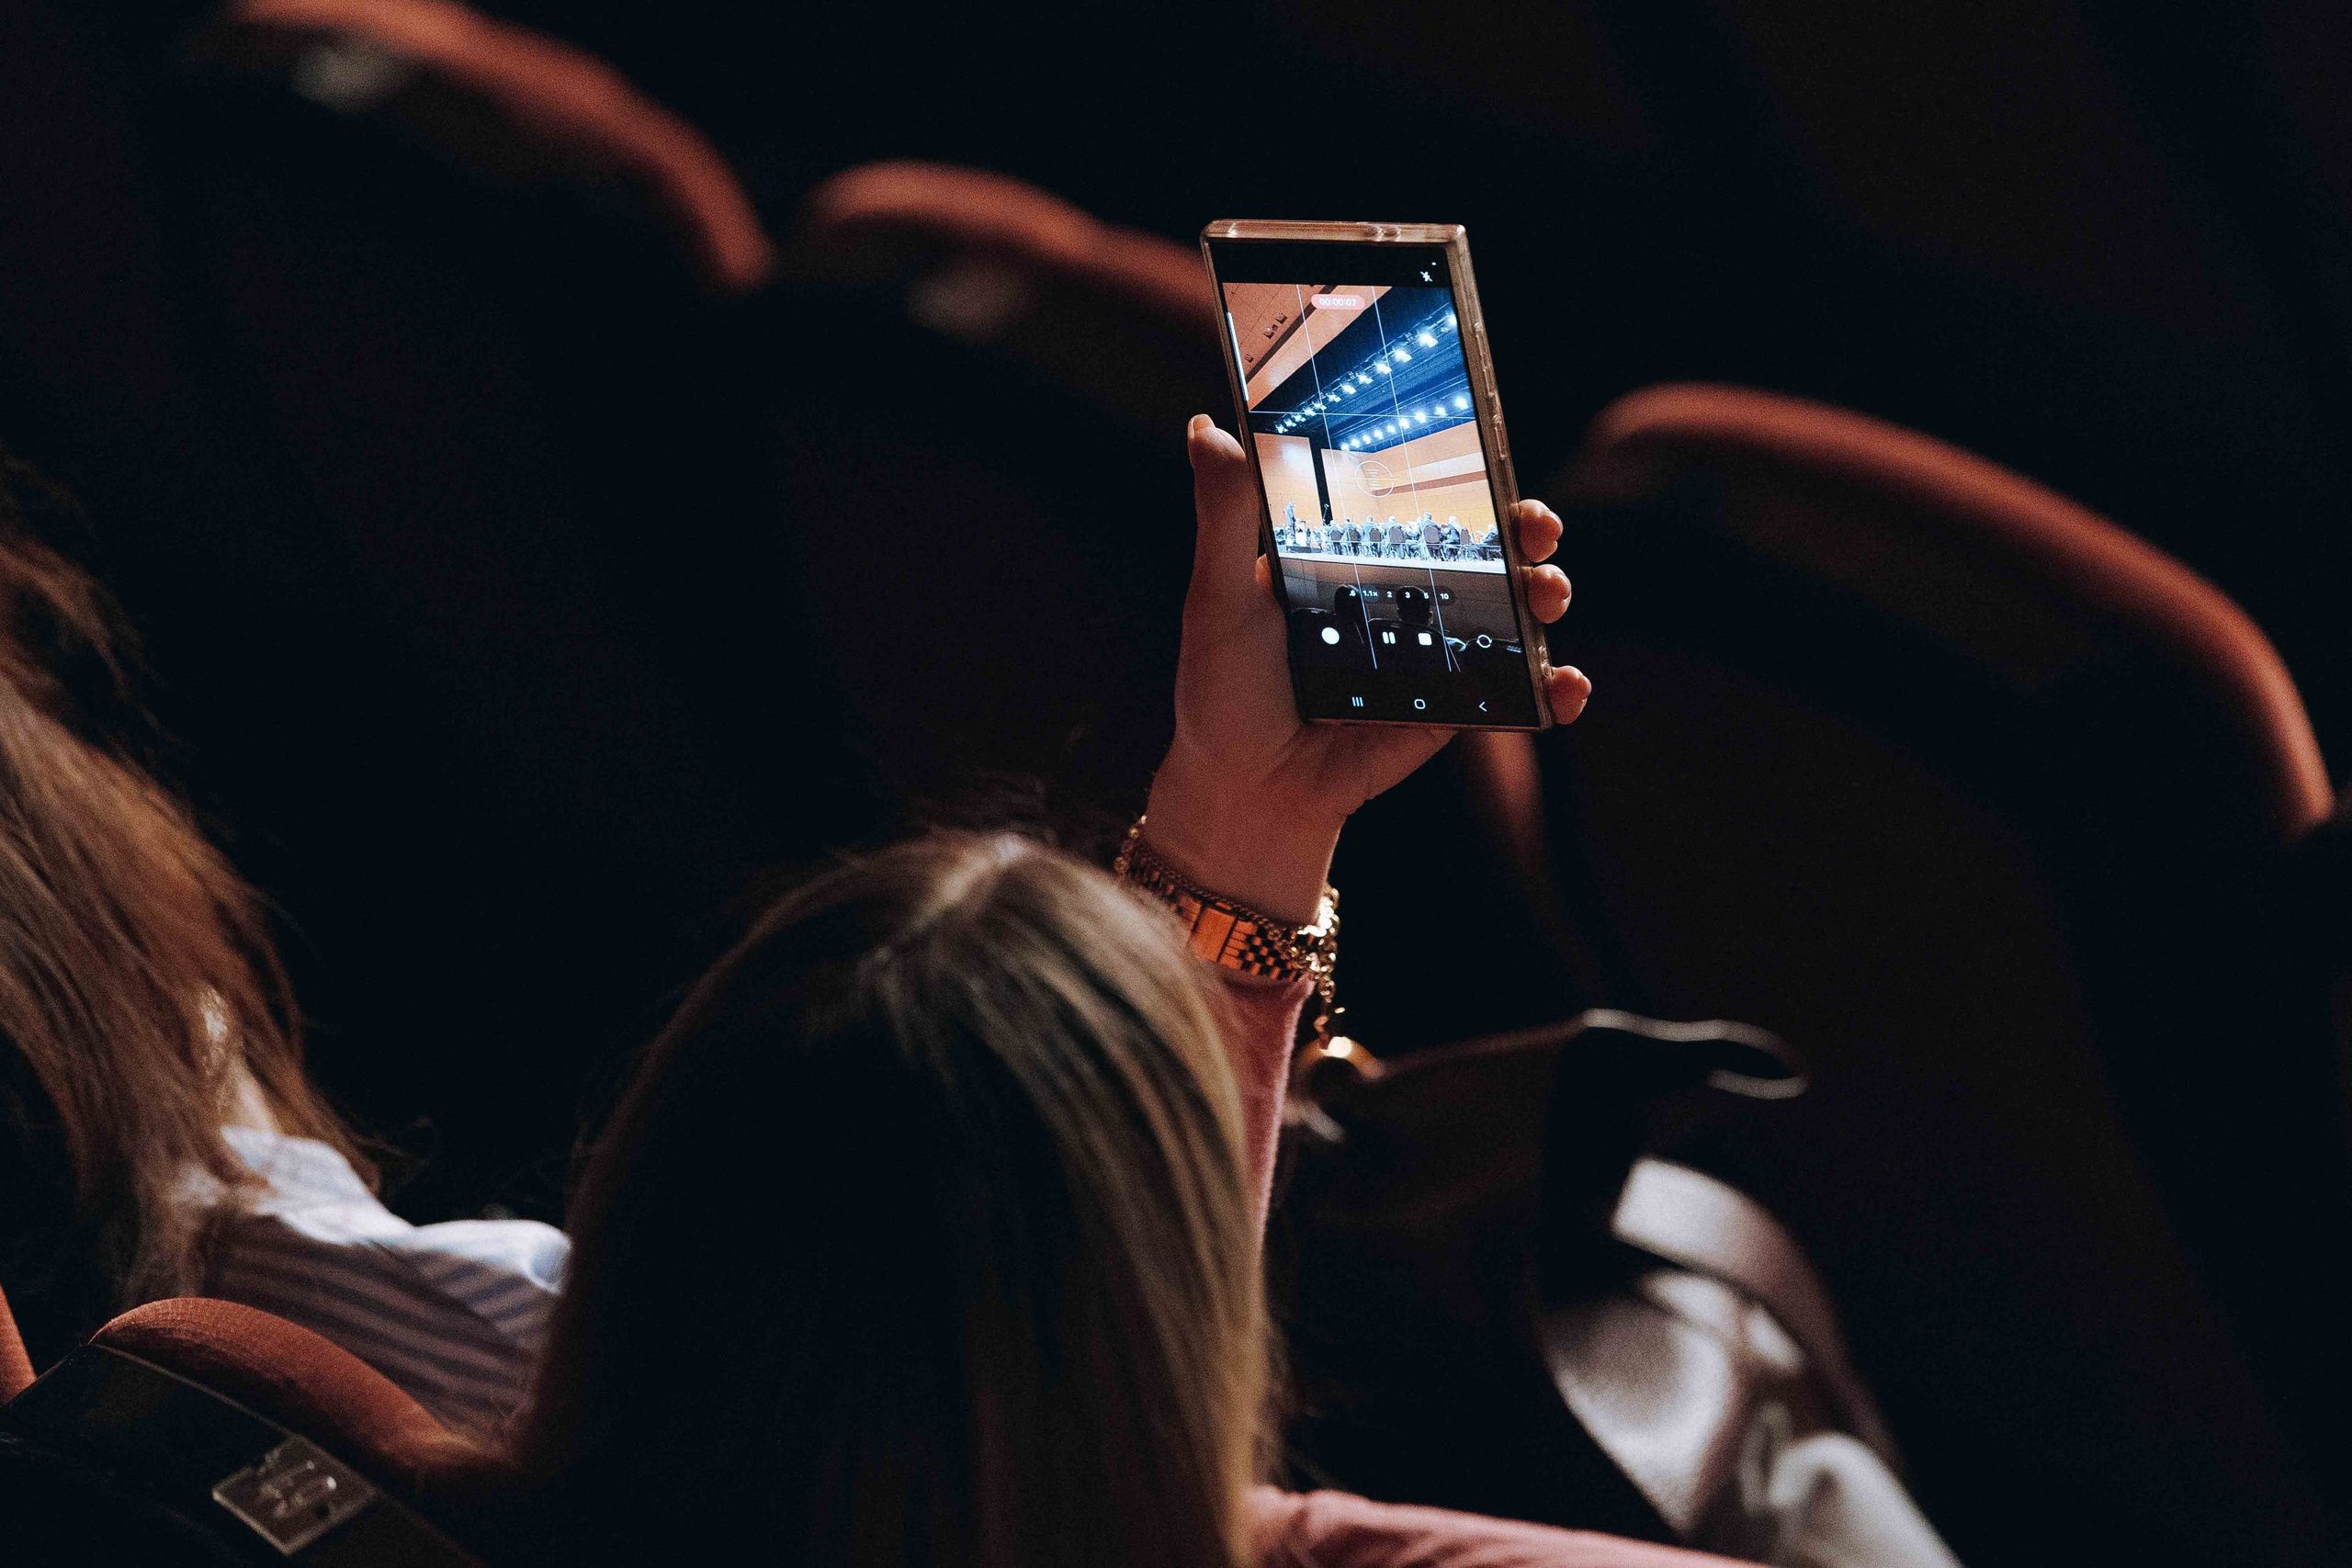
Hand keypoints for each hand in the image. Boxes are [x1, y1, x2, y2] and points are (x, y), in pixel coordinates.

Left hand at [1141, 416, 1590, 922]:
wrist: (1248, 793)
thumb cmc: (1224, 691)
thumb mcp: (1221, 597)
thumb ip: (1226, 514)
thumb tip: (1208, 428)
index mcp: (1351, 554)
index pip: (1417, 496)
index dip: (1462, 470)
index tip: (1491, 448)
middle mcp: (1400, 594)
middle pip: (1481, 545)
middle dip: (1525, 528)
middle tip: (1534, 527)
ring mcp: (1432, 651)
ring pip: (1510, 608)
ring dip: (1546, 591)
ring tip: (1547, 593)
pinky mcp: (1452, 708)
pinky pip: (1513, 691)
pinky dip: (1552, 688)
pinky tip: (1564, 686)